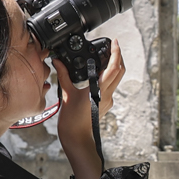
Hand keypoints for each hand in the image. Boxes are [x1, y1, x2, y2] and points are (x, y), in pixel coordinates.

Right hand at [55, 39, 123, 177]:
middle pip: (120, 71)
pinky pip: (111, 86)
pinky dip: (108, 77)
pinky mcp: (106, 104)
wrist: (77, 137)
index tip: (114, 42)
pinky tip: (98, 74)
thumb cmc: (72, 120)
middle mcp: (107, 94)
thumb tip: (58, 62)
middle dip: (118, 56)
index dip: (116, 53)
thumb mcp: (66, 93)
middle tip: (112, 47)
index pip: (114, 67)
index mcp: (99, 90)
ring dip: (114, 66)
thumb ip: (63, 75)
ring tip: (105, 57)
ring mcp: (108, 100)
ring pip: (117, 79)